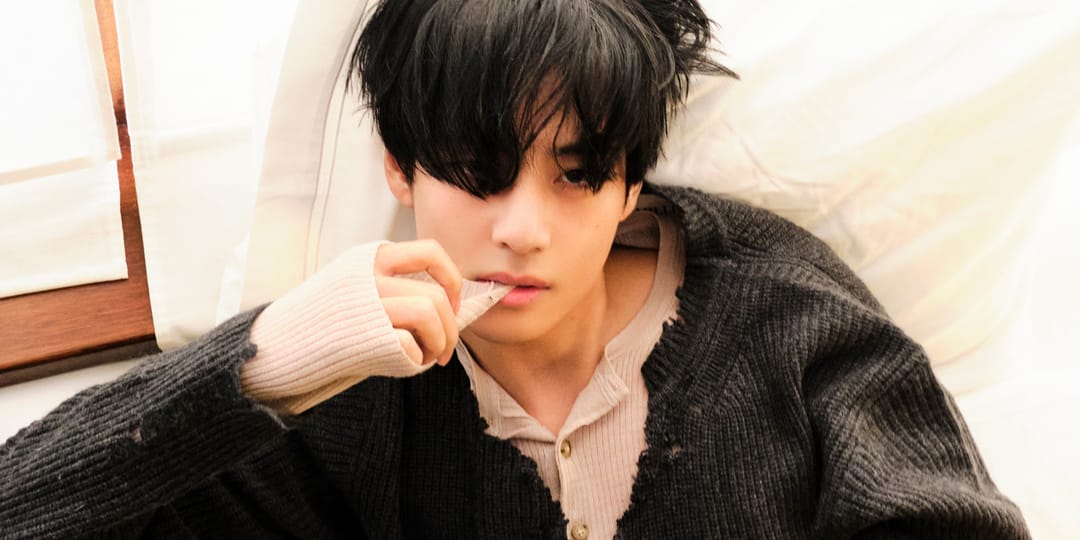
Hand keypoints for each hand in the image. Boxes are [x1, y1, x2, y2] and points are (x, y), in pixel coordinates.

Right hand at [242, 240, 462, 413]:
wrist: (277, 346)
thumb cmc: (324, 324)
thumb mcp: (358, 290)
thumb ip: (395, 288)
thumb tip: (452, 307)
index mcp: (370, 257)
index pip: (431, 252)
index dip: (452, 279)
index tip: (452, 304)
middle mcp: (370, 275)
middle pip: (436, 295)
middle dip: (451, 327)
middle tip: (444, 349)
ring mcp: (368, 304)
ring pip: (430, 314)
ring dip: (441, 343)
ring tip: (430, 358)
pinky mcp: (367, 335)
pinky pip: (411, 343)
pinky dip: (417, 359)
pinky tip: (405, 365)